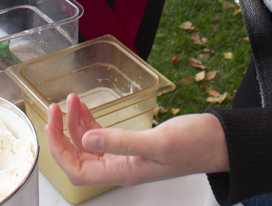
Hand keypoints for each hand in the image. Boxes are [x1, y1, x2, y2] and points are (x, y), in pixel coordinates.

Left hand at [45, 93, 228, 186]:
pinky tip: (87, 106)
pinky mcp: (135, 144)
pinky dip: (91, 120)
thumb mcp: (157, 143)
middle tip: (56, 107)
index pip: (76, 169)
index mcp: (123, 172)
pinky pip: (104, 135)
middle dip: (62, 132)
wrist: (220, 142)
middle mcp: (121, 166)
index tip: (51, 122)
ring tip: (71, 100)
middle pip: (78, 156)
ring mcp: (127, 155)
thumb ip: (121, 142)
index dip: (59, 148)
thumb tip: (87, 140)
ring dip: (76, 122)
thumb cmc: (195, 145)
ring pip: (89, 143)